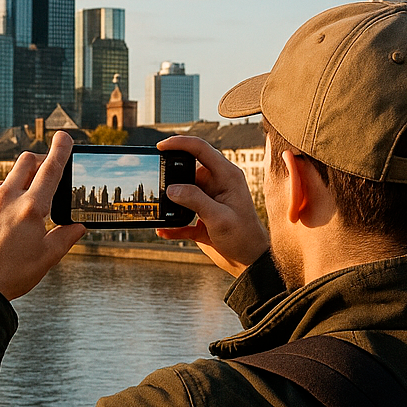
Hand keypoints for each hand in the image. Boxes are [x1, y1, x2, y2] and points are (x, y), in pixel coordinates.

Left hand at [0, 131, 85, 299]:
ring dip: (20, 184)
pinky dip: (1, 200)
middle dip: (39, 160)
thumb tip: (78, 226)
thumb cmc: (12, 275)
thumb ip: (66, 238)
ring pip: (7, 179)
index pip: (51, 170)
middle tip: (46, 173)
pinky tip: (1, 222)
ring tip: (22, 210)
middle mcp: (7, 198)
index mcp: (31, 209)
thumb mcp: (47, 259)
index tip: (64, 136)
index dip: (61, 150)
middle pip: (26, 161)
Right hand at [154, 135, 269, 277]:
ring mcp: (208, 201)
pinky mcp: (201, 218)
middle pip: (187, 171)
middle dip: (170, 177)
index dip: (180, 143)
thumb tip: (171, 189)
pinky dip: (171, 224)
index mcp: (226, 176)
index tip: (160, 146)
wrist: (250, 262)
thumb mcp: (219, 217)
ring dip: (170, 203)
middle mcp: (216, 184)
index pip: (201, 149)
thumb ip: (195, 200)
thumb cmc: (244, 237)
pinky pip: (181, 217)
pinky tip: (163, 230)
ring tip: (161, 211)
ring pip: (181, 193)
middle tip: (157, 184)